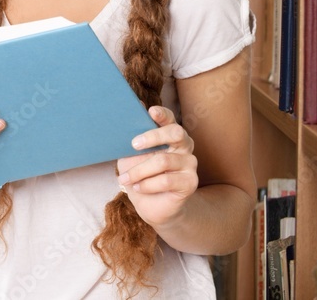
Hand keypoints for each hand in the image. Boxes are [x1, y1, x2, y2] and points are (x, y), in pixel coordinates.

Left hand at [115, 106, 198, 227]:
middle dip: (153, 136)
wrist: (150, 205)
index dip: (162, 114)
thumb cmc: (140, 175)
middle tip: (134, 144)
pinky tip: (138, 187)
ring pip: (163, 160)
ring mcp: (190, 163)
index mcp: (170, 135)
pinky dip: (147, 184)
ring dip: (139, 171)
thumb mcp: (130, 156)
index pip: (170, 119)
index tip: (151, 111)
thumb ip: (131, 140)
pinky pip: (167, 180)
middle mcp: (184, 146)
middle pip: (175, 133)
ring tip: (125, 179)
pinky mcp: (190, 182)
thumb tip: (127, 115)